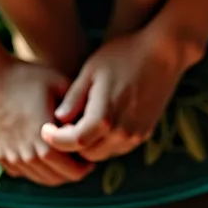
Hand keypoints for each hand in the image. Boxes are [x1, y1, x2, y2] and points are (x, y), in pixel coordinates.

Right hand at [0, 52, 97, 186]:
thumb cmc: (26, 76)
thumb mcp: (59, 84)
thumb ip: (78, 106)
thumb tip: (91, 122)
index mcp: (45, 144)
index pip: (73, 172)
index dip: (86, 166)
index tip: (91, 155)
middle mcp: (27, 156)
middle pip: (57, 179)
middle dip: (72, 172)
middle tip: (80, 159)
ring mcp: (11, 157)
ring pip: (39, 178)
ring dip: (53, 171)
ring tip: (63, 156)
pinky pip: (22, 172)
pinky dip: (34, 168)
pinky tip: (40, 152)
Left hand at [39, 21, 189, 163]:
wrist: (164, 53)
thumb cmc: (123, 55)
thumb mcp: (91, 71)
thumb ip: (74, 99)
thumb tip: (58, 120)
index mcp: (105, 117)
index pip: (74, 143)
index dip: (55, 139)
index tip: (44, 129)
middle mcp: (122, 133)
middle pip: (88, 154)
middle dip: (72, 144)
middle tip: (61, 126)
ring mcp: (136, 135)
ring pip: (104, 153)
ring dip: (90, 144)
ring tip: (80, 122)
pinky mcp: (146, 132)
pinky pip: (119, 147)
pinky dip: (106, 140)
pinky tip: (101, 120)